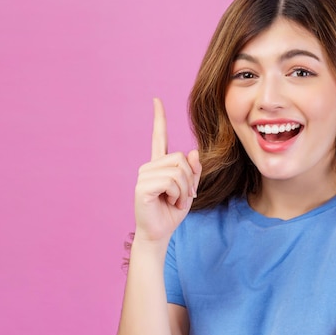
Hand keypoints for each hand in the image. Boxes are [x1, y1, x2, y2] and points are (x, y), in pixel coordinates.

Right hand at [133, 98, 201, 242]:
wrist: (159, 234)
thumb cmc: (171, 212)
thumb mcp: (189, 189)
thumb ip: (193, 171)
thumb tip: (192, 152)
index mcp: (158, 165)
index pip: (158, 137)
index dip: (159, 119)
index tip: (156, 100)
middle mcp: (149, 166)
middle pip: (179, 158)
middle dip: (189, 179)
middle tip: (183, 196)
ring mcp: (143, 175)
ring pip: (178, 170)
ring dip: (184, 189)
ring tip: (175, 200)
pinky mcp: (142, 186)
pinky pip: (171, 181)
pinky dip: (178, 194)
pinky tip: (169, 203)